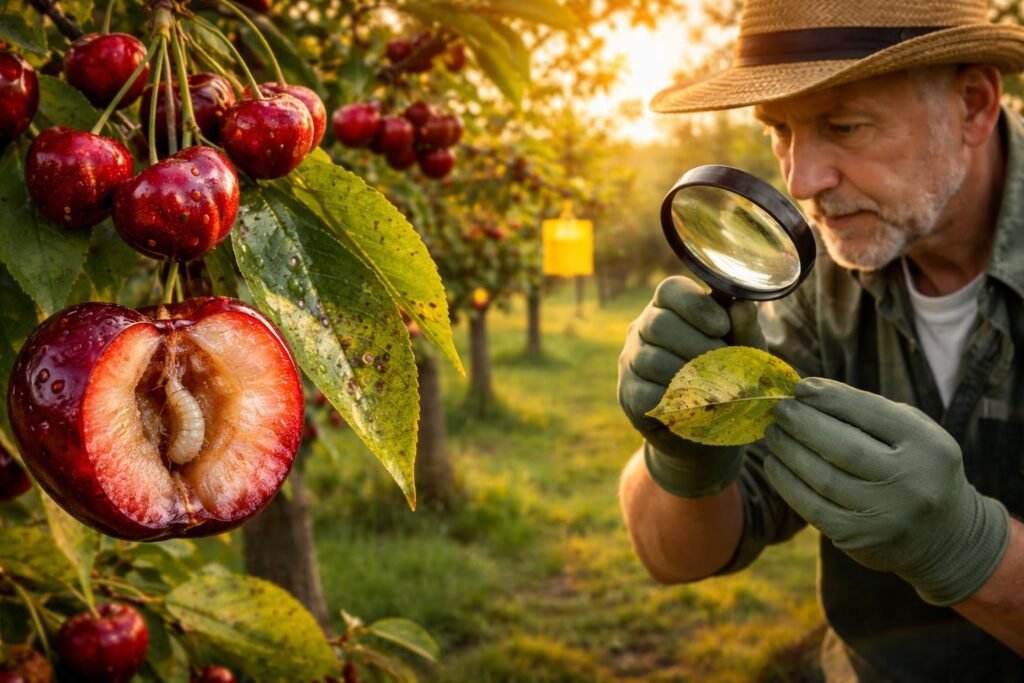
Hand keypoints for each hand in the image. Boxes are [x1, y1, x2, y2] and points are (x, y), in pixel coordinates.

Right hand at [617, 276, 763, 496]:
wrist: (712, 429)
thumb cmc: (730, 377)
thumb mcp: (745, 351)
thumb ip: (745, 328)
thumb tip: (744, 306)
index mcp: (670, 307)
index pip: (670, 290)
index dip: (695, 305)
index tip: (722, 327)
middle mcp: (643, 329)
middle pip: (659, 324)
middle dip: (697, 346)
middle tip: (723, 366)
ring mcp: (631, 361)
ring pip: (652, 360)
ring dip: (690, 377)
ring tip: (717, 391)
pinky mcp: (628, 394)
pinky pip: (647, 394)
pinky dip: (677, 402)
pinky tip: (697, 408)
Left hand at [765, 377, 1009, 604]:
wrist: (947, 537)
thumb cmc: (918, 468)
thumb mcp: (915, 435)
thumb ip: (870, 412)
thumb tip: (809, 391)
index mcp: (929, 447)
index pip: (871, 413)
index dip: (830, 398)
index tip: (801, 387)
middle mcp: (911, 482)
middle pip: (843, 447)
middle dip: (803, 423)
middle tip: (779, 408)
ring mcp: (885, 515)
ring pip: (823, 477)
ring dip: (789, 451)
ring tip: (772, 433)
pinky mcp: (859, 539)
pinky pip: (812, 507)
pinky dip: (787, 483)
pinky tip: (774, 463)